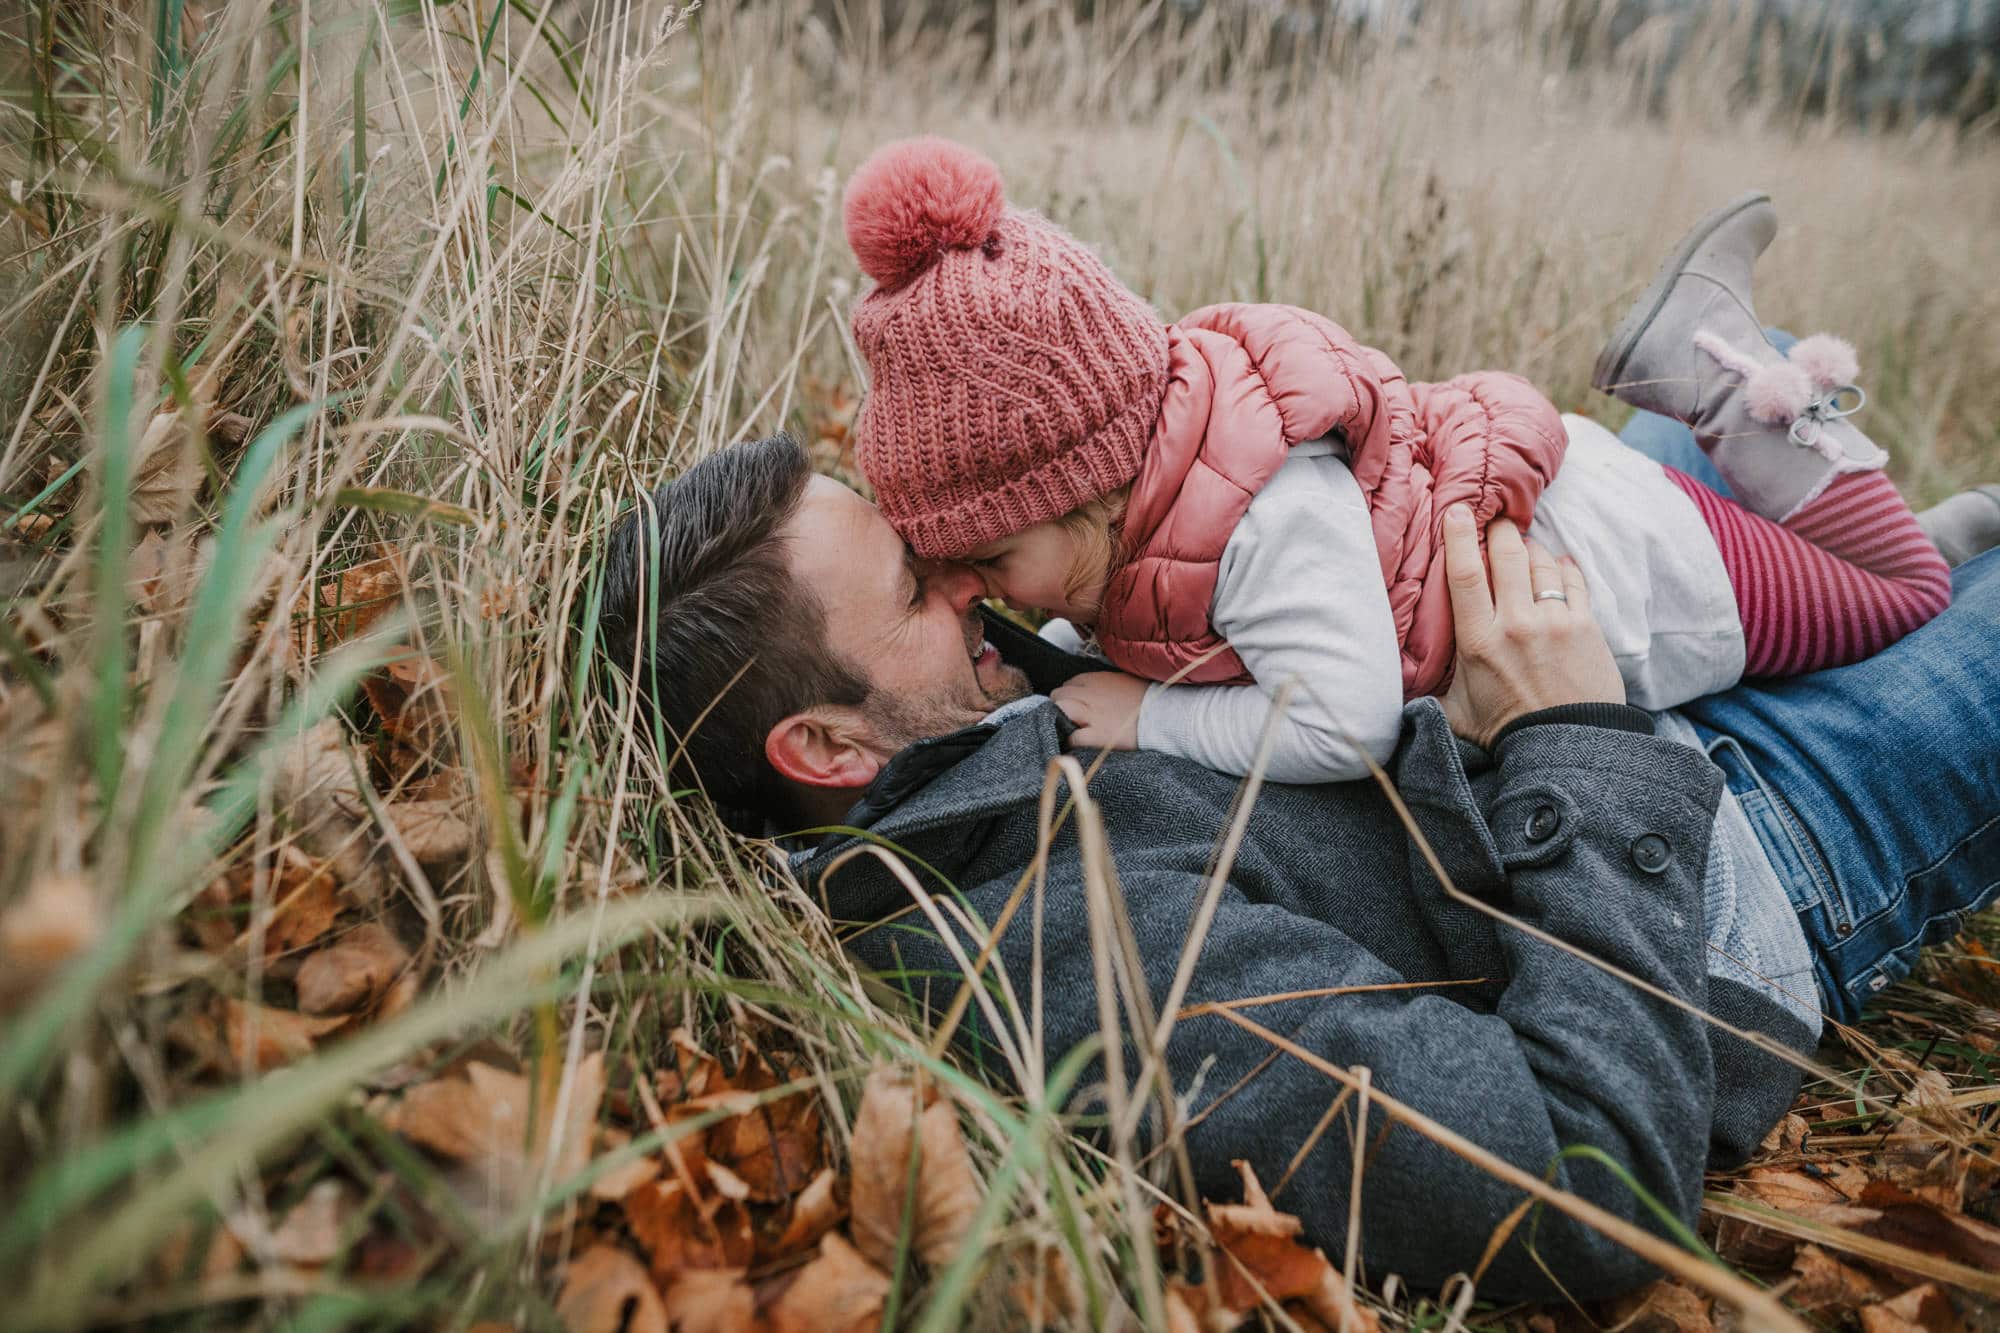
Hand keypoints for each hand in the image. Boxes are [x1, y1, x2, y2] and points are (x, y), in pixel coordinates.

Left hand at [1051, 671, 1147, 750]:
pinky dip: (1072, 741)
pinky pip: (1074, 736)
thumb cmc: (1149, 697)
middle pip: (1059, 694)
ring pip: (1060, 709)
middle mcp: (1090, 694)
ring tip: (1068, 728)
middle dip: (1060, 705)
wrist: (1164, 713)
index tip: (1077, 704)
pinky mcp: (1098, 734)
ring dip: (1059, 719)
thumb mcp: (1124, 680)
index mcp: (1097, 680)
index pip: (1070, 683)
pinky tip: (1079, 743)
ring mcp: (1092, 714)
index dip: (1071, 695)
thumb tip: (1097, 689)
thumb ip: (1106, 683)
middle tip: (1069, 717)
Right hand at [1439, 505, 1624, 748]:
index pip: (1463, 574)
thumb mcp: (1455, 712)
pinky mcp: (1585, 626)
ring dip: (1531, 549)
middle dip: (1500, 530)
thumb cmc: (1506, 732)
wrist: (1567, 748)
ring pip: (1541, 563)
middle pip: (1506, 555)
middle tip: (1496, 521)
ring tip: (1524, 549)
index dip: (1458, 536)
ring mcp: (1554, 621)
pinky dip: (1564, 567)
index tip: (1457, 510)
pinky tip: (1558, 564)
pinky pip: (1574, 580)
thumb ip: (1430, 691)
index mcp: (1478, 641)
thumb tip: (1400, 682)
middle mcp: (1516, 623)